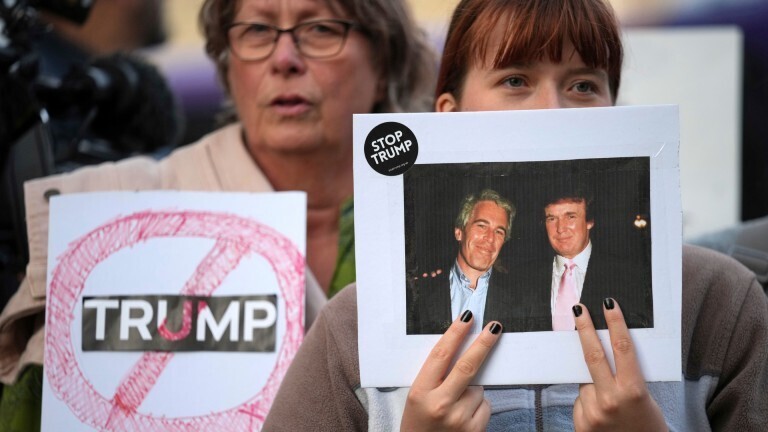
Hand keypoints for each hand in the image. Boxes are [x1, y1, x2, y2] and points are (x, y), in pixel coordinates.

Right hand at [401, 311, 501, 431]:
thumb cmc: (418, 424)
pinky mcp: (474, 430)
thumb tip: (462, 349)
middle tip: (495, 327)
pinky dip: (478, 407)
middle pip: (467, 366)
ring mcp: (459, 419)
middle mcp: (440, 404)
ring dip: (472, 391)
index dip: (456, 333)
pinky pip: (485, 405)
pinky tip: (464, 418)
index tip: (467, 318)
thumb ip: (435, 377)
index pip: (441, 355)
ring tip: (455, 407)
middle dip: (483, 343)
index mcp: (420, 392)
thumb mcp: (418, 398)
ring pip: (478, 389)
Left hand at [573, 298, 666, 431]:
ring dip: (593, 384)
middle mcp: (610, 400)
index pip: (622, 348)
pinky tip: (602, 414)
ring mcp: (593, 412)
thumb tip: (607, 351)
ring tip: (610, 402)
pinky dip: (588, 401)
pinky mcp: (581, 423)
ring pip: (586, 382)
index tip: (608, 305)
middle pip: (593, 355)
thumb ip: (626, 377)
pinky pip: (581, 400)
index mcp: (633, 391)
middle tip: (579, 310)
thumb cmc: (647, 426)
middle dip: (585, 328)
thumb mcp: (645, 398)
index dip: (615, 323)